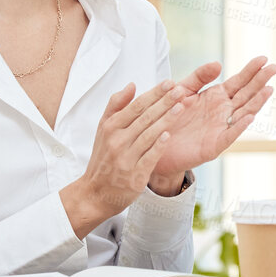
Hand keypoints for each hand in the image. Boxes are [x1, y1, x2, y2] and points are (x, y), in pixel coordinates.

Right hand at [62, 80, 186, 236]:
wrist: (95, 193)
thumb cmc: (103, 158)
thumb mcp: (103, 130)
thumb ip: (116, 106)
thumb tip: (132, 85)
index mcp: (110, 127)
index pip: (136, 106)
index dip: (154, 94)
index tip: (169, 82)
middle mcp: (117, 141)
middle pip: (144, 118)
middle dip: (164, 102)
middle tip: (180, 90)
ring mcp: (126, 159)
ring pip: (148, 135)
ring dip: (166, 120)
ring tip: (181, 107)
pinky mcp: (134, 176)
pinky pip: (148, 158)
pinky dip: (158, 146)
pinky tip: (168, 134)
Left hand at [152, 57, 275, 183]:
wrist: (155, 144)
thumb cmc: (169, 116)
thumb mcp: (183, 90)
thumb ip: (199, 77)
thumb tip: (219, 63)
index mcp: (216, 97)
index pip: (239, 81)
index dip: (251, 70)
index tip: (263, 58)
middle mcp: (223, 112)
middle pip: (246, 94)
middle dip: (260, 81)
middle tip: (274, 67)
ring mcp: (221, 129)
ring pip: (243, 113)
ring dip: (256, 102)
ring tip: (268, 89)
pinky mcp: (213, 146)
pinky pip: (229, 135)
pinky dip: (239, 126)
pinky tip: (249, 117)